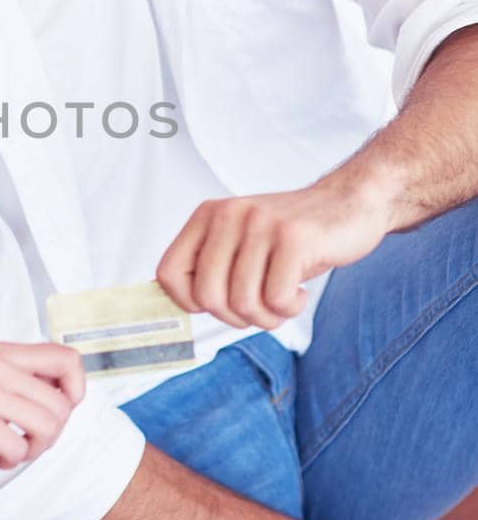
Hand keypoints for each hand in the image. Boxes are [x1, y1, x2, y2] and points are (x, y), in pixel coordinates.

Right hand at [0, 342, 85, 489]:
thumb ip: (25, 381)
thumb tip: (73, 391)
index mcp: (2, 352)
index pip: (68, 358)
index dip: (75, 390)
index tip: (57, 412)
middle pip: (63, 403)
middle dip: (52, 434)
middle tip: (25, 442)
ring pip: (48, 426)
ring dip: (33, 450)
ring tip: (9, 450)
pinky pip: (19, 449)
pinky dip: (9, 461)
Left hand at [156, 176, 393, 329]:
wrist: (350, 202)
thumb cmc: (294, 236)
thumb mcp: (243, 243)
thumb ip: (212, 268)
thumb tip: (179, 307)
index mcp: (208, 216)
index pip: (168, 274)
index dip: (189, 303)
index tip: (218, 304)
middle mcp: (229, 215)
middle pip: (208, 297)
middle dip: (236, 317)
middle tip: (261, 306)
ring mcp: (261, 225)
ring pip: (243, 303)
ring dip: (267, 317)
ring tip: (283, 299)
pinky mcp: (294, 238)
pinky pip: (276, 299)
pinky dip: (289, 308)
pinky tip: (299, 292)